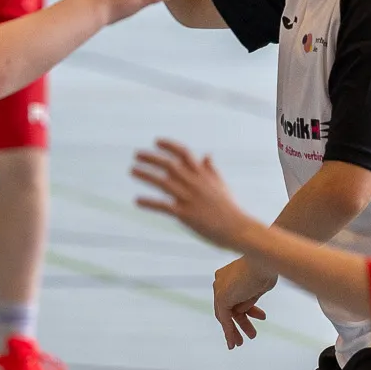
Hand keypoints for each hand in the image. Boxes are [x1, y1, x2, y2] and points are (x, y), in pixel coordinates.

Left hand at [133, 137, 257, 247]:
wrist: (238, 228)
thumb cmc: (229, 207)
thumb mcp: (220, 184)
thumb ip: (211, 169)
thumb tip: (207, 155)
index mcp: (203, 175)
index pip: (184, 153)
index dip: (169, 146)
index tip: (156, 141)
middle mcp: (195, 183)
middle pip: (170, 165)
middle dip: (152, 158)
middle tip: (136, 154)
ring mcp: (190, 198)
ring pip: (164, 182)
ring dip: (146, 175)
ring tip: (132, 170)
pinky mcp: (186, 214)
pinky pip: (164, 206)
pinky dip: (150, 203)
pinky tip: (137, 200)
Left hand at [211, 257, 276, 348]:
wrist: (264, 260)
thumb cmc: (266, 268)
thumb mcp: (259, 286)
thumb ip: (250, 297)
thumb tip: (243, 309)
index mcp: (230, 274)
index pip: (236, 296)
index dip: (249, 309)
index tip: (261, 317)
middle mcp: (221, 280)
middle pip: (229, 306)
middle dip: (239, 322)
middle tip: (249, 334)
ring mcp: (220, 288)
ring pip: (225, 314)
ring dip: (234, 330)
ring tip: (241, 343)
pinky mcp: (222, 297)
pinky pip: (224, 317)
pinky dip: (229, 330)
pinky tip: (233, 341)